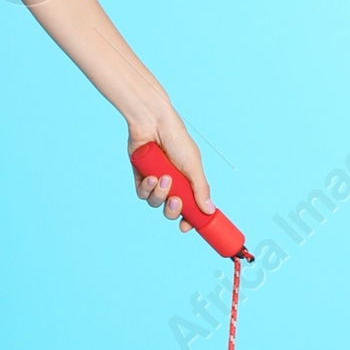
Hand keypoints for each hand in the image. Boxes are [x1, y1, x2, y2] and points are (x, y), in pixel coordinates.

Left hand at [128, 109, 210, 231]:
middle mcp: (172, 183)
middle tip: (175, 200)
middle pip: (170, 210)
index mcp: (188, 181)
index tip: (186, 227)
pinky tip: (150, 177)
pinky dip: (146, 188)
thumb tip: (209, 211)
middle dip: (172, 209)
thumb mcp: (193, 166)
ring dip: (158, 195)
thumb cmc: (177, 140)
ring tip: (162, 178)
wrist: (154, 123)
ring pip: (154, 202)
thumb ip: (200, 189)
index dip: (188, 220)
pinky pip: (142, 192)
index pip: (189, 207)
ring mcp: (156, 180)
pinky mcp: (140, 175)